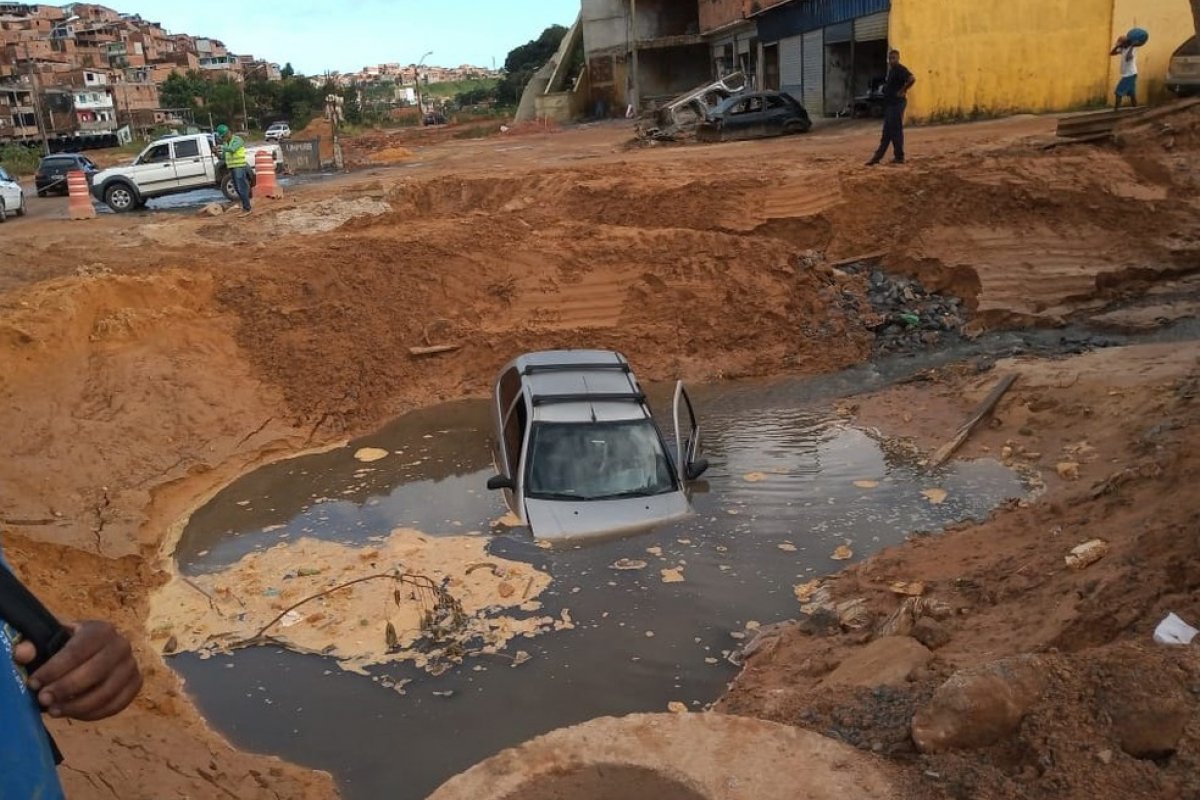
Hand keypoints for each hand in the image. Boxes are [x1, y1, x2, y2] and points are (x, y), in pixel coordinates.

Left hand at [16, 621, 141, 720]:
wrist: (92, 651)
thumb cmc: (67, 646)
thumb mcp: (49, 639)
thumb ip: (31, 645)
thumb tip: (22, 654)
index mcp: (100, 629)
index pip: (77, 651)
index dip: (53, 670)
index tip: (33, 684)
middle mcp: (122, 644)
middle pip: (95, 672)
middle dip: (66, 689)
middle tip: (43, 700)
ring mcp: (132, 665)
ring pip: (107, 692)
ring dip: (78, 706)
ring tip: (55, 711)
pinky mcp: (136, 683)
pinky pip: (117, 704)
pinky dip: (94, 714)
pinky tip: (74, 714)